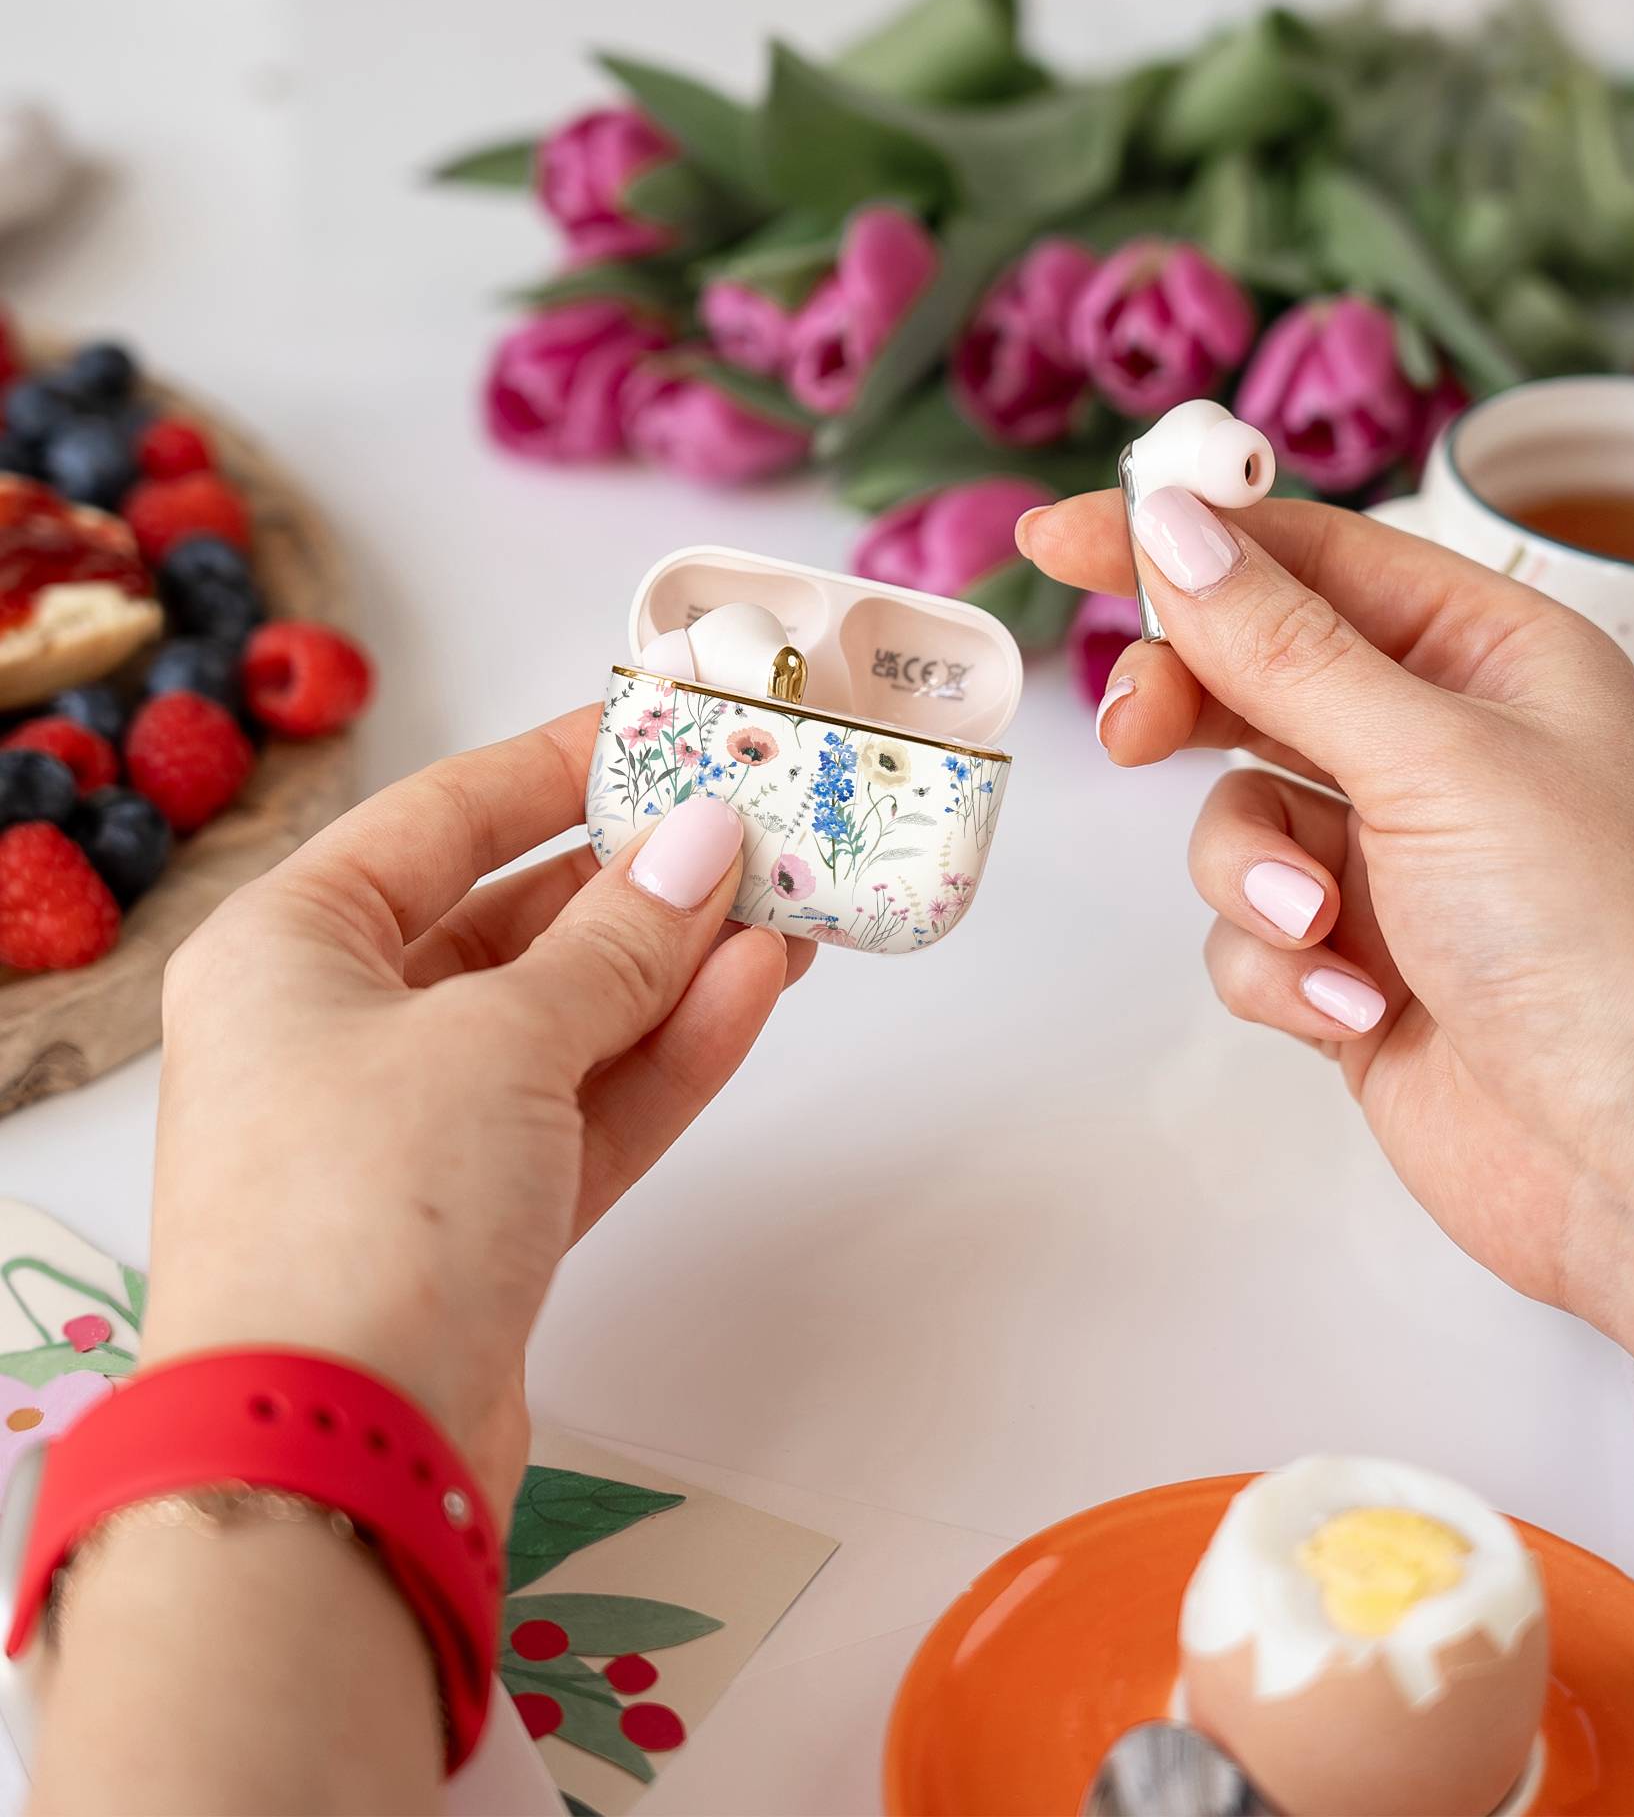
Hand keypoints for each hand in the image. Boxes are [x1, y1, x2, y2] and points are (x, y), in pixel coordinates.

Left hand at [140, 705, 809, 1512]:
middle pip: (514, 922)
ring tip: (791, 901)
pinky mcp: (484, 1218)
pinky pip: (587, 1107)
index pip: (442, 818)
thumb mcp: (501, 1036)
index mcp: (290, 950)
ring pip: (570, 1019)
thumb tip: (704, 841)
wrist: (335, 1459)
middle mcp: (340, 1031)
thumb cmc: (370, 1204)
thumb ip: (617, 939)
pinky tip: (756, 989)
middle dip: (642, 879)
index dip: (559, 765)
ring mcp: (416, 1132)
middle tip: (758, 825)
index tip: (663, 728)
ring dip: (678, 965)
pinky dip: (667, 1054)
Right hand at [1019, 488, 1633, 1315]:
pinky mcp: (1356, 967)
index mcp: (1488, 656)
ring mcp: (1393, 862)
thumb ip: (1283, 647)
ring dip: (1257, 876)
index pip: (1308, 558)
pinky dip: (1285, 972)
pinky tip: (1359, 1014)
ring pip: (1237, 818)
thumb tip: (1172, 525)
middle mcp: (1440, 746)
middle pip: (1253, 678)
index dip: (1184, 538)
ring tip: (1323, 931)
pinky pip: (1252, 934)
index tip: (1062, 536)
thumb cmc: (1593, 931)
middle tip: (1130, 730)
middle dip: (1190, 711)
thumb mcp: (1431, 758)